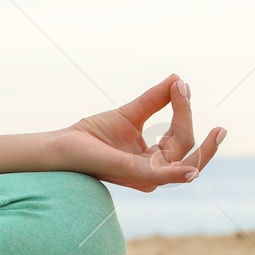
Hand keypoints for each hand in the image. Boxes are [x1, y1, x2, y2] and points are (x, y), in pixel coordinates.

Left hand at [51, 73, 224, 191]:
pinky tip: (191, 172)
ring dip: (184, 126)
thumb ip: (155, 99)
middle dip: (187, 117)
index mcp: (154, 162)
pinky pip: (160, 176)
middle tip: (187, 92)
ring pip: (181, 159)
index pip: (180, 138)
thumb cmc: (94, 135)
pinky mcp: (129, 172)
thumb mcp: (131, 113)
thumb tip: (178, 79)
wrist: (63, 145)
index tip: (181, 84)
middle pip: (185, 148)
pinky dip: (177, 174)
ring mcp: (143, 175)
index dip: (183, 111)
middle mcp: (153, 174)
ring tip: (189, 104)